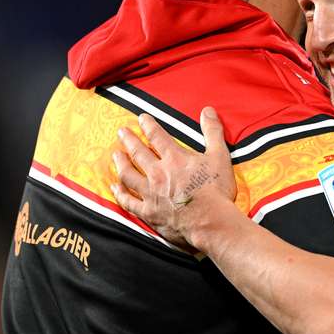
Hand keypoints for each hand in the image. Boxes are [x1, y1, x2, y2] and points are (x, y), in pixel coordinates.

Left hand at [110, 108, 238, 248]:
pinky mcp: (148, 212)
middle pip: (138, 152)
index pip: (157, 136)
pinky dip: (120, 193)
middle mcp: (158, 173)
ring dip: (121, 163)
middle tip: (121, 132)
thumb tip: (208, 110)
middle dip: (129, 140)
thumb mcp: (219, 156)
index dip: (148, 125)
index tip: (141, 118)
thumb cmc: (217, 190)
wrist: (211, 222)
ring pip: (128, 174)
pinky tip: (114, 187)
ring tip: (116, 155)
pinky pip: (128, 201)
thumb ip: (213, 132)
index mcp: (174, 158)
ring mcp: (150, 193)